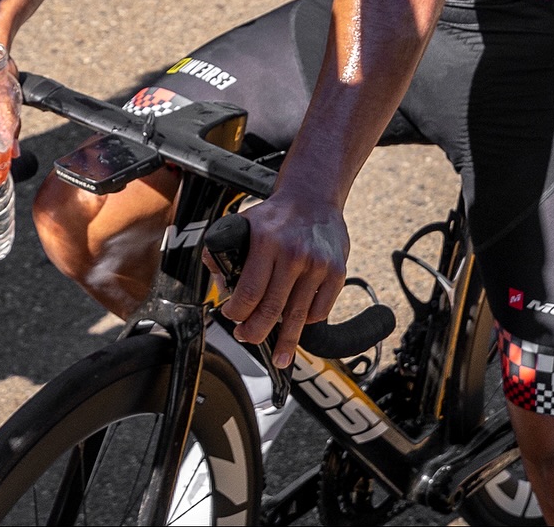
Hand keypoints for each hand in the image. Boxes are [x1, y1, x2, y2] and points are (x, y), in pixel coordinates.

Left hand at [213, 189, 348, 366]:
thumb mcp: (245, 221)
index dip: (238, 312)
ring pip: (298, 316)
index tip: (232, 318)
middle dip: (256, 332)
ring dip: (286, 341)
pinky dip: (307, 322)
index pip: (250, 291)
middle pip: (272, 309)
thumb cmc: (276, 214)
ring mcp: (317, 265)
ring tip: (279, 356)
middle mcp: (293, 254)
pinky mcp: (337, 272)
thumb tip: (217, 277)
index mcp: (266, 241)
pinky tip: (298, 323)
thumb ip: (226, 248)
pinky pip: (320, 311)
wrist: (313, 196)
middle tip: (248, 339)